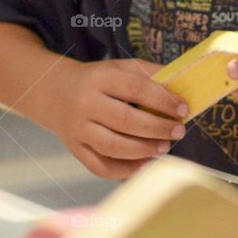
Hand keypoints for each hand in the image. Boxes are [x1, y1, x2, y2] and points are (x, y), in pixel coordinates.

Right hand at [48, 57, 187, 180]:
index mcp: (100, 78)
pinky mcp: (75, 149)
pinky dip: (125, 170)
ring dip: (144, 150)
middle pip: (125, 120)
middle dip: (157, 128)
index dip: (162, 100)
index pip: (136, 88)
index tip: (183, 109)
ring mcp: (78, 129)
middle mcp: (85, 103)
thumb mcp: (119, 67)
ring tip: (164, 147)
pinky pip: (101, 166)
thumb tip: (181, 87)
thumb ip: (149, 73)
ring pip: (113, 146)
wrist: (54, 93)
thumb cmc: (97, 80)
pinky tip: (144, 163)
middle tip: (178, 131)